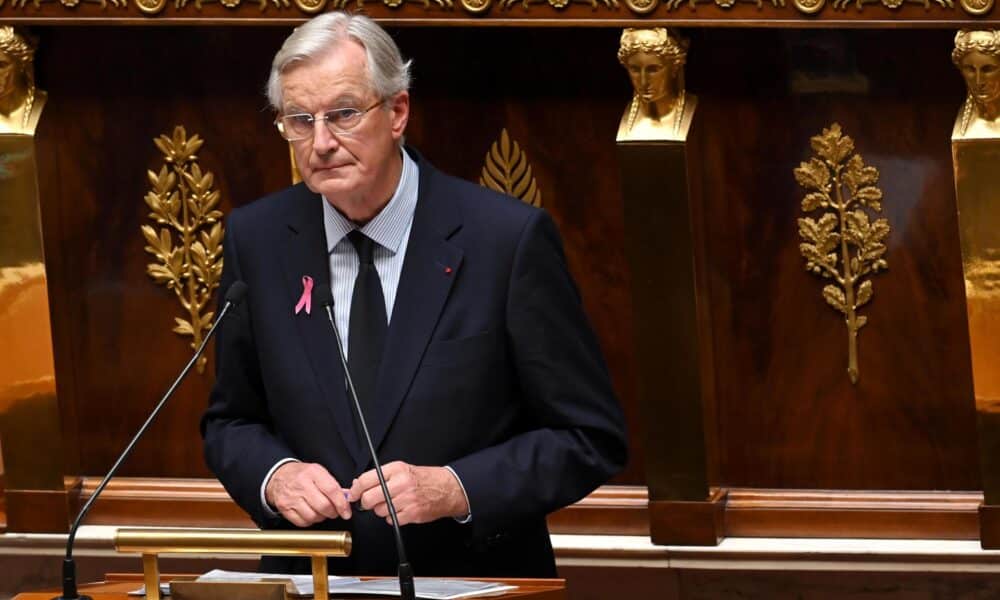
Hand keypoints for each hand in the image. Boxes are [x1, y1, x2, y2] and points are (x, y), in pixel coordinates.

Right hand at [265, 462, 351, 526]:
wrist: (279, 476)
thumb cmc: (301, 474)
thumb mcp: (318, 472)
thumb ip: (333, 485)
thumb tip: (347, 498)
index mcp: (313, 472)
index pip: (332, 490)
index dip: (342, 504)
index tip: (346, 511)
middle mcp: (301, 484)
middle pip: (323, 506)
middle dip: (333, 512)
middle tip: (334, 511)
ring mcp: (291, 497)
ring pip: (313, 516)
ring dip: (321, 517)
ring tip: (320, 511)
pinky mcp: (284, 508)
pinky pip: (302, 522)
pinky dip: (309, 521)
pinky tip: (310, 513)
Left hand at [349, 462, 468, 525]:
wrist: (448, 489)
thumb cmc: (424, 479)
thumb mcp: (402, 470)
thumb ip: (380, 476)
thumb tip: (357, 484)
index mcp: (396, 469)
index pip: (366, 479)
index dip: (355, 490)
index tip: (353, 494)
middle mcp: (401, 483)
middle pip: (369, 498)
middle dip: (366, 503)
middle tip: (371, 501)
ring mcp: (407, 499)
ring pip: (379, 511)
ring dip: (382, 510)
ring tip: (393, 503)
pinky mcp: (412, 513)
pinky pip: (391, 520)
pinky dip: (392, 517)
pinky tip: (401, 510)